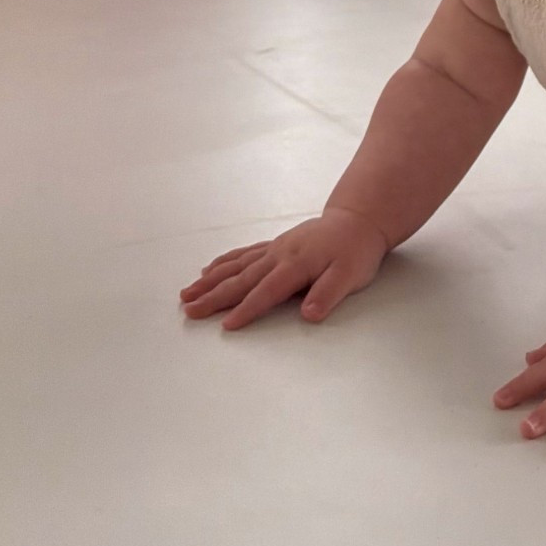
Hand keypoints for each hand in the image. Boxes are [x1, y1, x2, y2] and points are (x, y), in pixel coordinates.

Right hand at [179, 208, 388, 329]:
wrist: (358, 221)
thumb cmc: (356, 251)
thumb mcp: (351, 275)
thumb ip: (328, 294)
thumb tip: (309, 314)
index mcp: (296, 265)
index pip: (267, 292)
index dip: (247, 309)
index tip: (226, 325)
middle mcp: (279, 255)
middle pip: (242, 279)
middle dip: (214, 296)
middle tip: (189, 310)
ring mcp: (274, 248)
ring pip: (236, 266)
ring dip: (210, 280)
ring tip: (187, 293)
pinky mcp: (275, 245)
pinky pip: (243, 254)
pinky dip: (224, 262)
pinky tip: (209, 269)